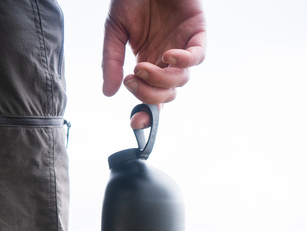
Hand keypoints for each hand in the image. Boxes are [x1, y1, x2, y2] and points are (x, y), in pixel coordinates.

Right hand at [102, 0, 206, 127]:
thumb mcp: (114, 31)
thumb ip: (112, 61)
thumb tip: (109, 93)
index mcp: (148, 64)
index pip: (151, 97)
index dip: (146, 113)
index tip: (135, 123)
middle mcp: (166, 61)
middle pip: (167, 95)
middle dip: (150, 95)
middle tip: (133, 78)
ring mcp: (183, 48)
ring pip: (181, 79)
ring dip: (162, 79)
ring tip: (142, 65)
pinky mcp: (197, 33)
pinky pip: (197, 56)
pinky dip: (184, 60)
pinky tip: (168, 55)